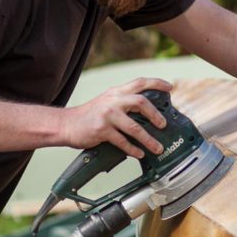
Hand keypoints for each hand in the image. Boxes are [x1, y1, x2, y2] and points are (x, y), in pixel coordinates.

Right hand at [59, 78, 173, 156]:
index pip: (140, 82)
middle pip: (141, 102)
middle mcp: (113, 101)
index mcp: (116, 92)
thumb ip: (124, 102)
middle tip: (164, 125)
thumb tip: (147, 112)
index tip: (170, 87)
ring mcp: (107, 115)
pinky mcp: (102, 130)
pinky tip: (139, 154)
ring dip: (148, 139)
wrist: (66, 124)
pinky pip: (122, 142)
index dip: (157, 83)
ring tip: (157, 147)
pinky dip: (133, 150)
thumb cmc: (89, 115)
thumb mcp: (107, 102)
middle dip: (156, 114)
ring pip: (134, 127)